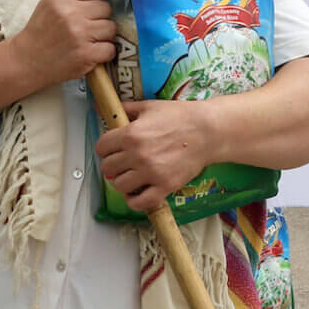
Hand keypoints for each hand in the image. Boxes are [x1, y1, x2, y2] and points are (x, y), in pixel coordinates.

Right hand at [8, 0, 116, 89]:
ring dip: (105, 36)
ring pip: (111, 28)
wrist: (26, 62)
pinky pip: (110, 49)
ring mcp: (79, 34)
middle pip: (106, 8)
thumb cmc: (40, 33)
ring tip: (92, 41)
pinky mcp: (86, 54)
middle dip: (101, 18)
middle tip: (91, 28)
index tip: (93, 7)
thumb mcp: (48, 5)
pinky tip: (93, 53)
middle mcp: (70, 13)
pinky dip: (105, 53)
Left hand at [95, 99, 218, 212]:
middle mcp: (138, 155)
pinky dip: (134, 201)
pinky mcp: (165, 186)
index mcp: (131, 134)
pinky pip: (140, 202)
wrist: (208, 131)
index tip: (112, 150)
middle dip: (113, 165)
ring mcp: (151, 172)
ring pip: (120, 186)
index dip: (105, 148)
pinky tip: (136, 193)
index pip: (101, 148)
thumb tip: (102, 107)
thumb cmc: (181, 117)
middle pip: (107, 168)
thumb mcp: (150, 107)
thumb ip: (126, 109)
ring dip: (122, 182)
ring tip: (131, 176)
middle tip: (122, 163)